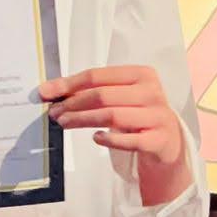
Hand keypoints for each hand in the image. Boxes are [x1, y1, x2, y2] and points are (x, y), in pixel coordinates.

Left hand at [41, 66, 182, 163]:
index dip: (69, 84)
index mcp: (141, 74)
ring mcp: (158, 116)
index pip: (98, 76)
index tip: (48, 92)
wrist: (168, 142)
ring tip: (65, 123)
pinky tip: (96, 138)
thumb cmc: (138, 115)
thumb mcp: (121, 97)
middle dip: (73, 104)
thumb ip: (92, 91)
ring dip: (83, 120)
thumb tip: (53, 90)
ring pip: (112, 116)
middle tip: (55, 113)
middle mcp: (152, 92)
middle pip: (103, 95)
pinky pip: (129, 140)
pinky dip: (109, 139)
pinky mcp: (159, 140)